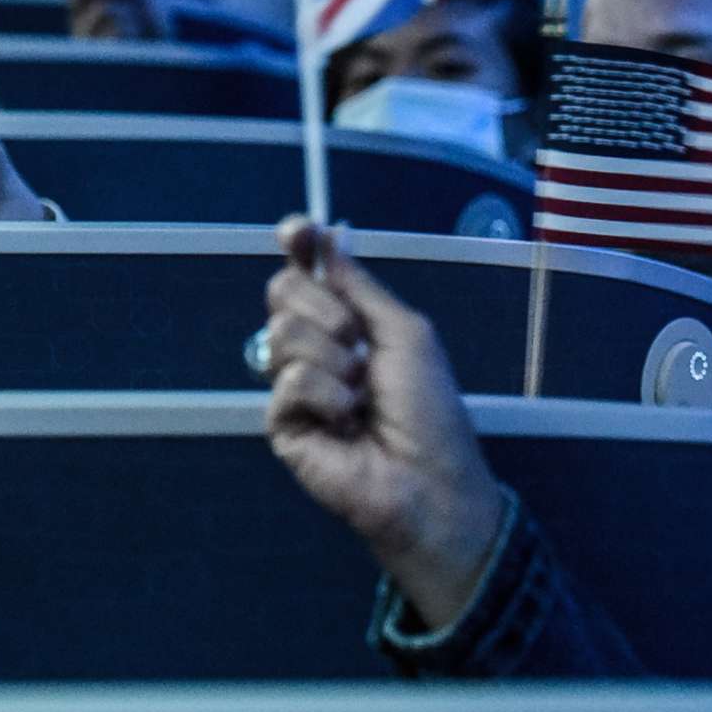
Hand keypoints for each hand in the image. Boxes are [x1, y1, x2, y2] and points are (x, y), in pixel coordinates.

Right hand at [263, 215, 504, 624]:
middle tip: (358, 344)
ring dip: (334, 360)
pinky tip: (346, 424)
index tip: (296, 231)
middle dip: (325, 309)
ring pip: (281, 334)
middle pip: (283, 294)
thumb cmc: (429, 409)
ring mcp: (296, 388)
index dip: (298, 247)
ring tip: (362, 396)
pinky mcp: (283, 426)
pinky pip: (288, 384)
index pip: (308, 274)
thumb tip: (329, 236)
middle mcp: (317, 350)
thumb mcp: (406, 333)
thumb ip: (361, 287)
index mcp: (350, 324)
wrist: (430, 480)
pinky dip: (326, 397)